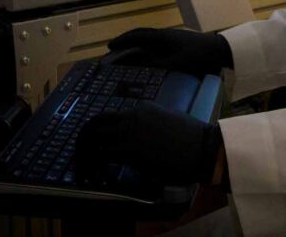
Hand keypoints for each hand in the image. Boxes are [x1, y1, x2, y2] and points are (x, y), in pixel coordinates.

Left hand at [75, 101, 222, 184]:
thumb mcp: (169, 123)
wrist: (204, 148)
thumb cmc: (192, 139)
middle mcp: (133, 116)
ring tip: (85, 170)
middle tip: (82, 158)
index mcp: (143, 108)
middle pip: (95, 123)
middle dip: (83, 141)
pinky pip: (104, 157)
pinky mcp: (132, 151)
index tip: (96, 147)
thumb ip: (150, 126)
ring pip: (95, 139)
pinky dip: (96, 167)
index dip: (99, 133)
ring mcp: (131, 131)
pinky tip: (97, 178)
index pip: (109, 116)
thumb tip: (139, 139)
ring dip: (86, 155)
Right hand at [106, 27, 232, 75]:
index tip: (110, 46)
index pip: (137, 36)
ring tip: (128, 53)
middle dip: (127, 40)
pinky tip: (148, 57)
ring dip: (137, 44)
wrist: (220, 51)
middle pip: (142, 34)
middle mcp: (165, 34)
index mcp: (162, 37)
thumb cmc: (198, 57)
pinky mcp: (179, 43)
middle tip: (115, 48)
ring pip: (150, 38)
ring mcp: (173, 38)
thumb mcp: (175, 64)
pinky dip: (147, 48)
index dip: (123, 41)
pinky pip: (157, 43)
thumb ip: (155, 64)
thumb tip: (135, 64)